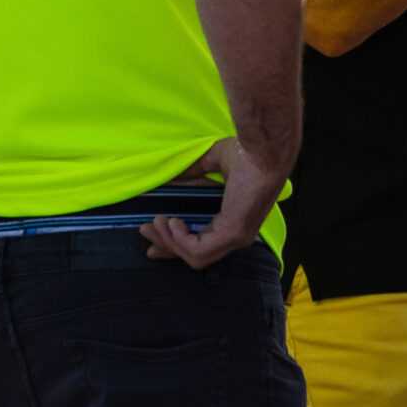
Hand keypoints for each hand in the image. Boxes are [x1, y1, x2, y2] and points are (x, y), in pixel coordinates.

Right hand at [139, 137, 288, 269]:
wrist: (263, 149)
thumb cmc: (247, 153)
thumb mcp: (213, 164)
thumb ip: (193, 174)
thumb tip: (170, 179)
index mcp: (234, 222)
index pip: (202, 245)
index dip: (175, 245)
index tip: (152, 243)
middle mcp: (236, 236)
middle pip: (194, 256)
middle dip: (166, 246)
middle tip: (143, 231)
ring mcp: (236, 238)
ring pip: (194, 257)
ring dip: (170, 241)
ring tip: (159, 219)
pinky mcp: (233, 234)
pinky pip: (198, 250)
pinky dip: (180, 240)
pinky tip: (174, 221)